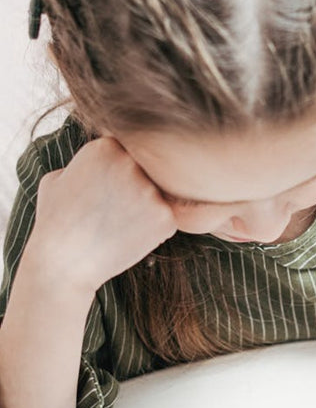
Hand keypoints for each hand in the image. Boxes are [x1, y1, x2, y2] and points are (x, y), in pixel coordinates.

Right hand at [25, 136, 178, 294]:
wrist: (65, 261)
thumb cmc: (57, 221)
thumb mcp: (59, 177)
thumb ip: (86, 163)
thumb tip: (103, 160)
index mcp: (106, 146)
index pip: (128, 155)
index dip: (117, 177)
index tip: (102, 194)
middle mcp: (131, 162)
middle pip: (146, 174)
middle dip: (135, 191)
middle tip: (114, 213)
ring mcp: (151, 190)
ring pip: (157, 198)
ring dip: (145, 212)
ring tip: (118, 227)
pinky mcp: (166, 217)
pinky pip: (166, 221)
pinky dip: (154, 232)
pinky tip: (129, 239)